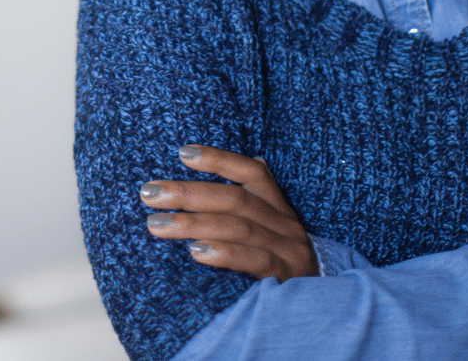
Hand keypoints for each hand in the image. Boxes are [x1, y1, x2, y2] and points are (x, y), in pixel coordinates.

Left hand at [139, 144, 316, 280]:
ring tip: (158, 224)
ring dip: (194, 223)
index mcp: (278, 209)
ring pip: (239, 227)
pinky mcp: (285, 279)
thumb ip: (237, 214)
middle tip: (150, 194)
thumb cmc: (276, 269)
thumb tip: (192, 189)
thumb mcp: (262, 236)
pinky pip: (255, 261)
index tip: (183, 153)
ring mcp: (288, 252)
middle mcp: (285, 226)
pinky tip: (196, 251)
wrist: (316, 314)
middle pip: (235, 199)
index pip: (252, 173)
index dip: (219, 160)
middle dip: (188, 194)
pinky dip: (224, 253)